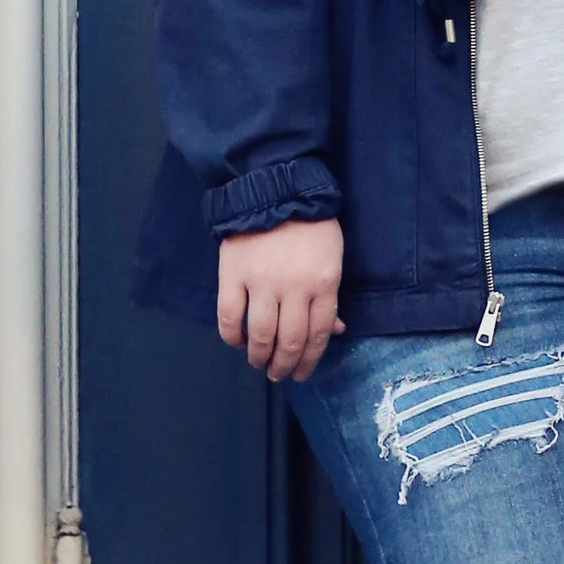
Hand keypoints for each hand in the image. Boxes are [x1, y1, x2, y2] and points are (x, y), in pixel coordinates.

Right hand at [217, 218, 345, 381]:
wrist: (274, 189)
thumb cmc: (310, 225)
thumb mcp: (333, 257)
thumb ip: (331, 296)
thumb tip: (335, 330)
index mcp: (323, 284)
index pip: (318, 335)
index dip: (310, 361)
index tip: (302, 373)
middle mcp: (293, 288)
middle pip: (289, 341)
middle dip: (284, 366)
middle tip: (278, 374)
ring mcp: (260, 283)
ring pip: (259, 335)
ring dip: (259, 357)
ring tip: (259, 363)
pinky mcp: (232, 275)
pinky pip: (228, 316)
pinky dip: (231, 336)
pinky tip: (236, 342)